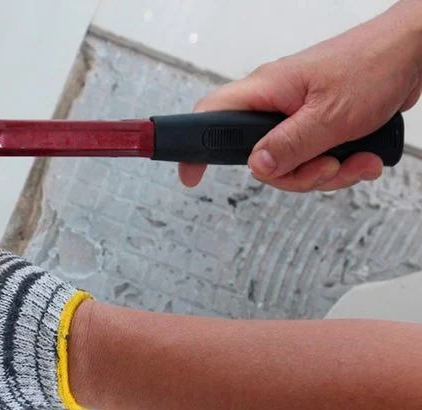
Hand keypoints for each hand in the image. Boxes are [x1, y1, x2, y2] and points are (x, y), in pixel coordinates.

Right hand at [179, 0, 421, 191]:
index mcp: (267, 91)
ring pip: (289, 166)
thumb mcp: (331, 116)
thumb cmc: (375, 65)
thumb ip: (289, 146)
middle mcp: (276, 104)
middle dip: (294, 176)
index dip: (195, 147)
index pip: (212, 116)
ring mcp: (295, 116)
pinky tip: (361, 157)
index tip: (191, 175)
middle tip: (324, 167)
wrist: (414, 52)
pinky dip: (337, 167)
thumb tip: (255, 166)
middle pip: (259, 159)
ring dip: (324, 174)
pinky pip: (312, 161)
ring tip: (354, 160)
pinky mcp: (315, 125)